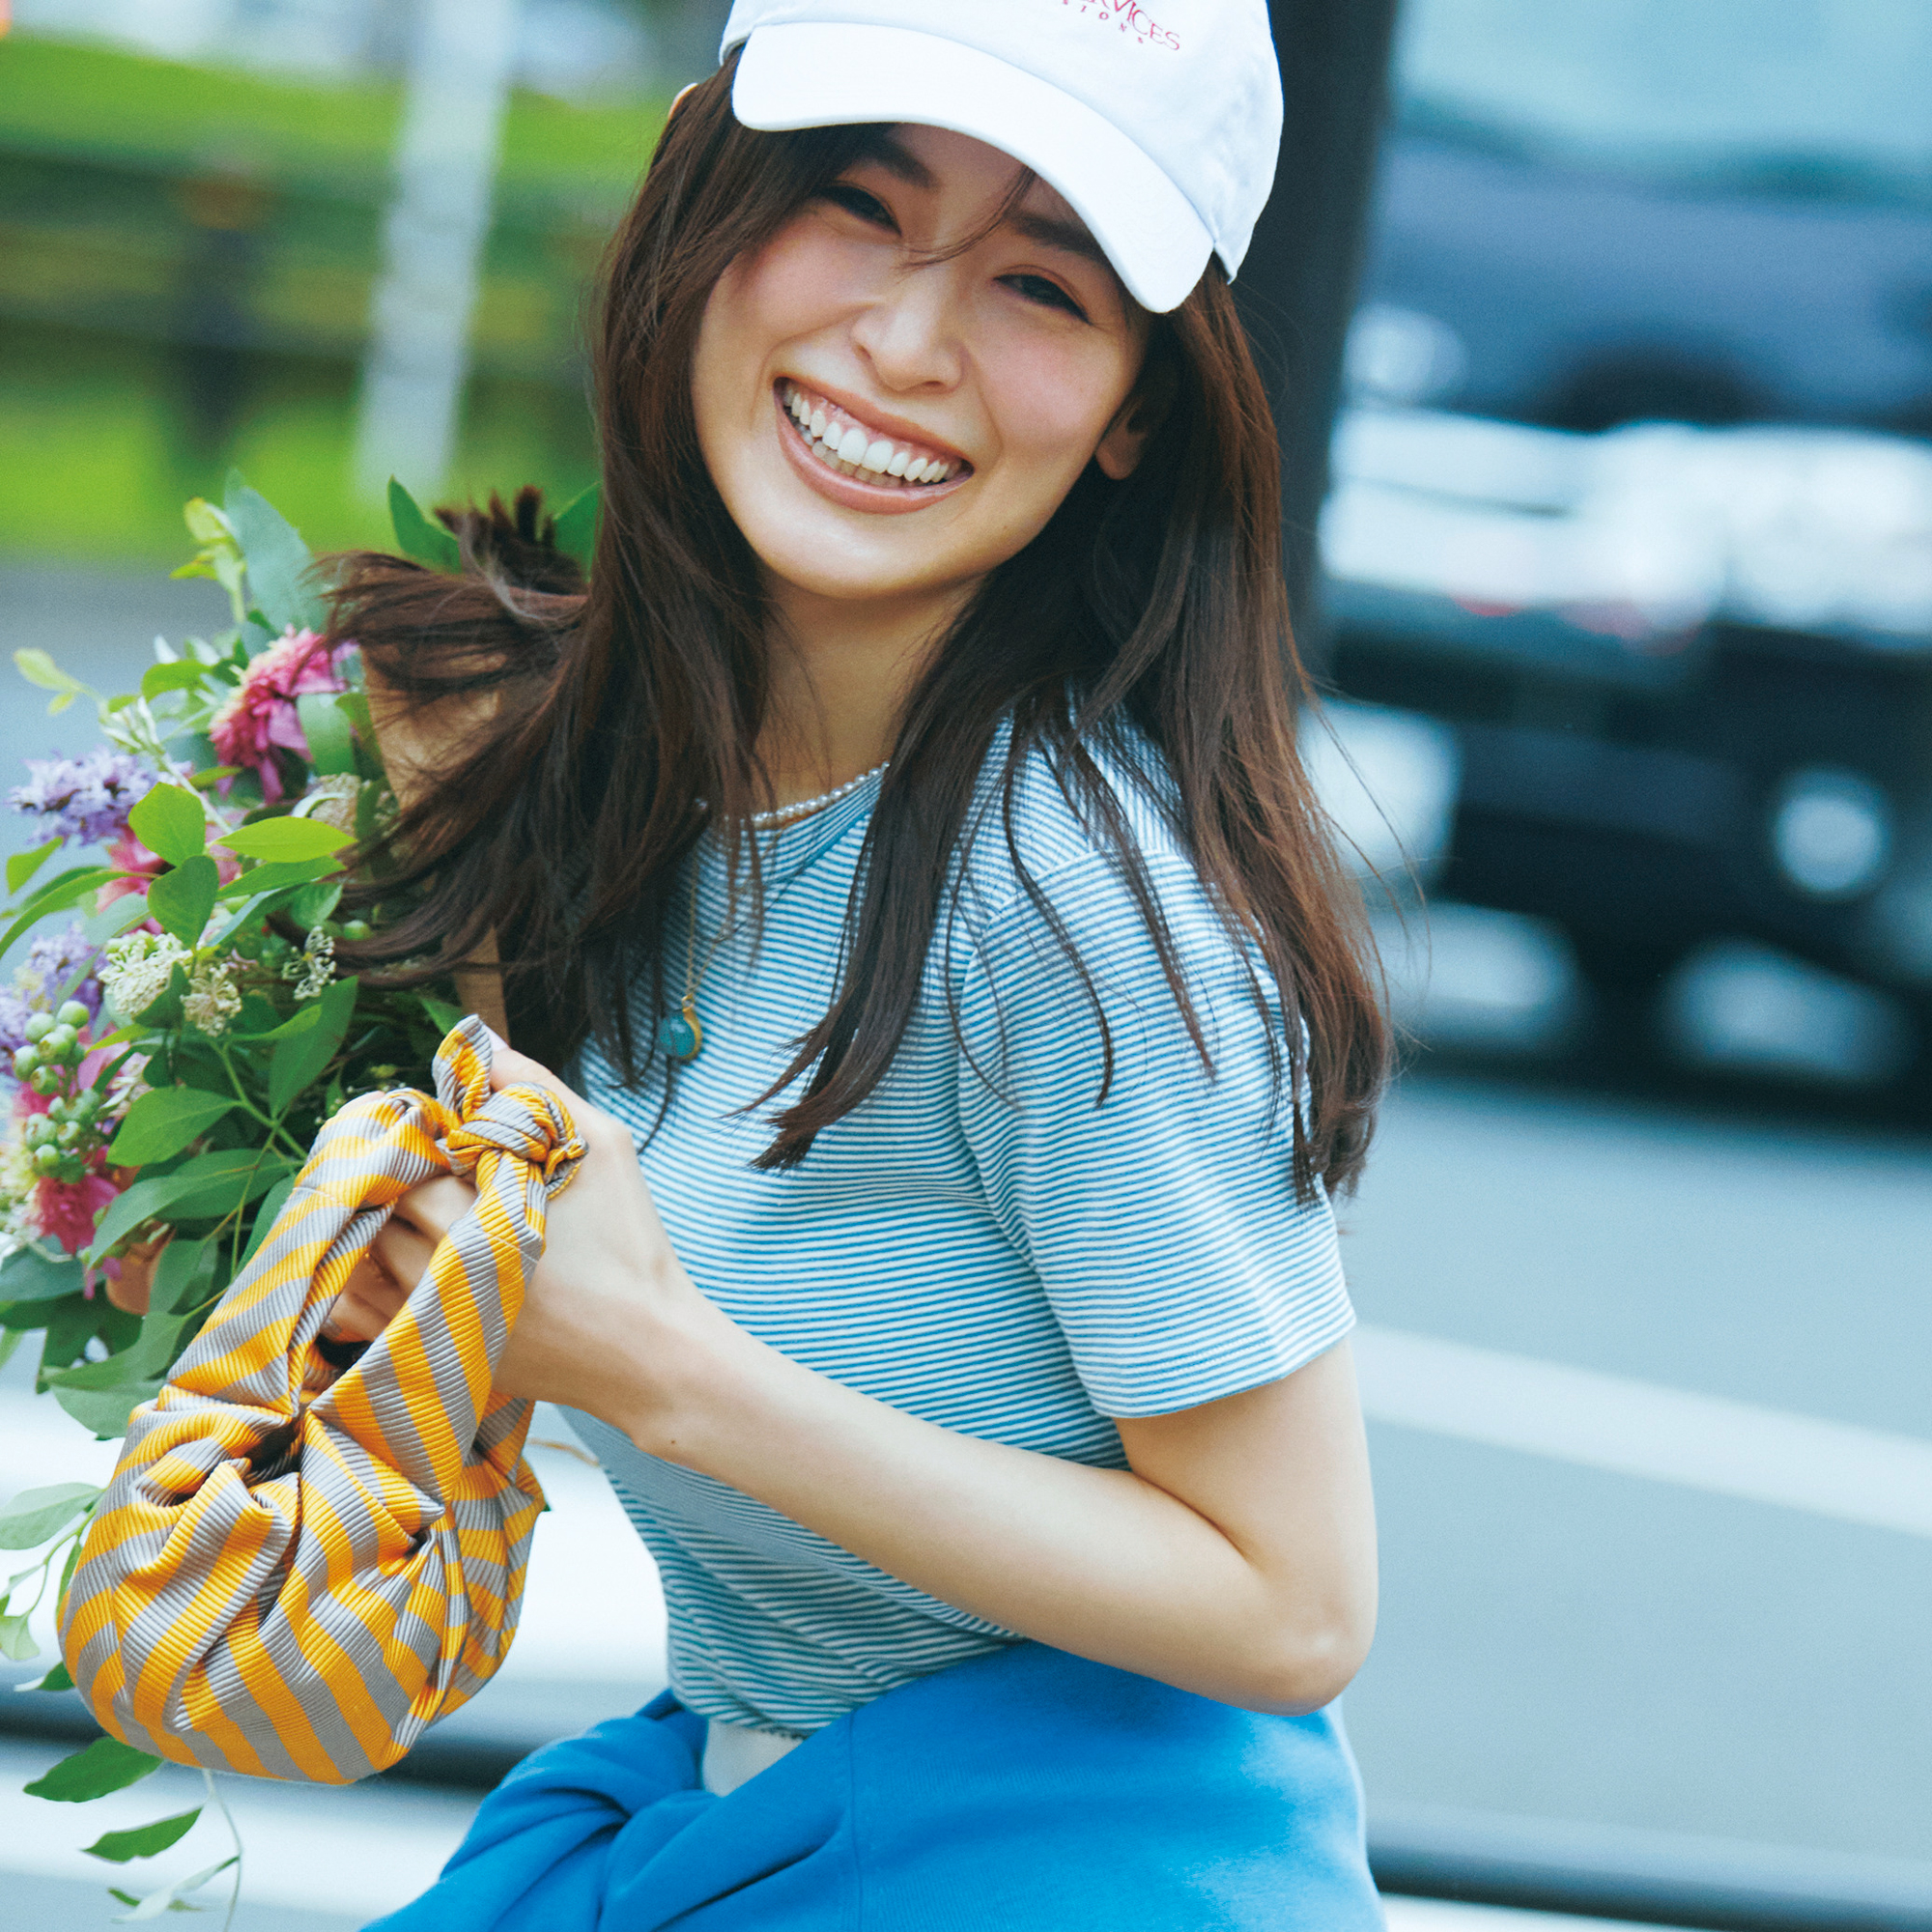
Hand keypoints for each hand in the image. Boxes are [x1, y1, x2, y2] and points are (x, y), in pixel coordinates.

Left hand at [320, 1039, 701, 1416]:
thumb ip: (540, 1091)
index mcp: (488, 1219)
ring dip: (372, 1230)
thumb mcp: (605, 1151)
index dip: (419, 1144)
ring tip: (407, 1212)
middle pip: (380, 1213)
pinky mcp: (435, 1359)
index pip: (412, 1166)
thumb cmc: (632, 1246)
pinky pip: (358, 1316)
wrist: (648, 1352)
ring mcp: (437, 1324)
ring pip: (359, 1262)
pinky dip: (359, 1283)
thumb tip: (485, 1048)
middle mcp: (449, 1276)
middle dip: (394, 1184)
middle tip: (423, 1170)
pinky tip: (388, 1260)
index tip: (440, 1139)